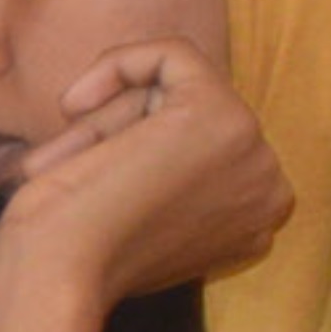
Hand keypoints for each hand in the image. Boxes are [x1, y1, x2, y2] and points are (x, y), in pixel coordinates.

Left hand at [0, 39, 292, 305]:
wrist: (61, 276)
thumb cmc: (77, 260)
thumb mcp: (138, 222)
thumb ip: (164, 185)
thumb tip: (142, 136)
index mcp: (256, 223)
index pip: (201, 153)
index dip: (133, 151)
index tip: (83, 174)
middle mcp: (270, 190)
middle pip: (192, 120)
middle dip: (119, 132)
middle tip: (60, 165)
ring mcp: (252, 152)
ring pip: (176, 93)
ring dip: (111, 118)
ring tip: (66, 159)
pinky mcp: (219, 114)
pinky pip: (171, 55)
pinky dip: (118, 65)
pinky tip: (75, 106)